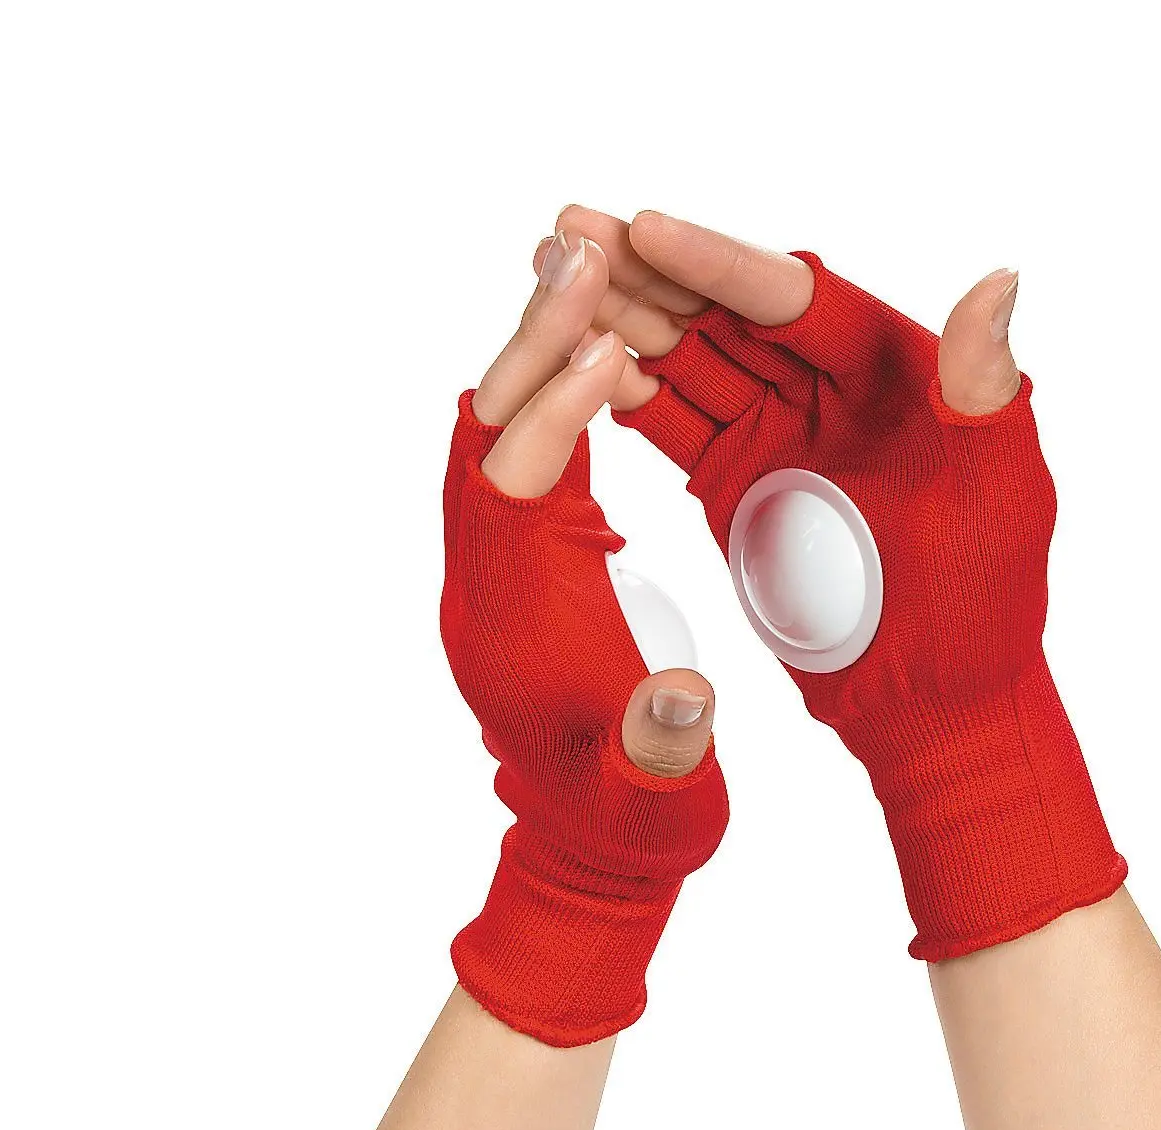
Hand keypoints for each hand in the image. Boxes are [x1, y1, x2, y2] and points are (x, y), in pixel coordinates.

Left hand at [443, 232, 727, 1044]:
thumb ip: (667, 744)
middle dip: (527, 343)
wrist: (598, 849)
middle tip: (576, 248)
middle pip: (481, 437)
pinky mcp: (525, 567)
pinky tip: (598, 353)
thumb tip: (679, 698)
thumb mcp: (665, 793)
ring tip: (584, 270)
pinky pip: (522, 458)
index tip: (607, 339)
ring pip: (493, 435)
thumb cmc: (639, 820)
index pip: (512, 491)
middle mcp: (488, 587)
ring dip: (532, 353)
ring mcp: (498, 573)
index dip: (552, 409)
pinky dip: (551, 396)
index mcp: (518, 629)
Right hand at [542, 209, 1122, 959]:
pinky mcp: (736, 482)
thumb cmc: (981, 606)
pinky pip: (673, 425)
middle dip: (648, 271)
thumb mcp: (999, 496)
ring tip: (550, 277)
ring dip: (622, 319)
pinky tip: (577, 366)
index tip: (645, 229)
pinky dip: (625, 397)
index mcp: (896, 374)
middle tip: (568, 232)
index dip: (718, 263)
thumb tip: (999, 280)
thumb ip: (985, 393)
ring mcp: (776, 435)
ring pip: (690, 359)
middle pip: (726, 312)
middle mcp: (829, 389)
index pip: (796, 299)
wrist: (930, 704)